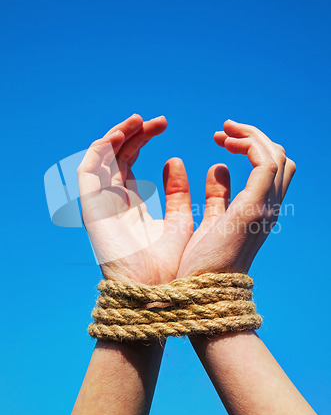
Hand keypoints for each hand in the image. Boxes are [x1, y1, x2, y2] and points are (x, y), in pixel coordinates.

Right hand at [78, 114, 192, 283]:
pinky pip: (89, 172)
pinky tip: (122, 135)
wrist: (162, 294)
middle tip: (158, 119)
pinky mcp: (94, 209)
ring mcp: (102, 204)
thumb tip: (175, 159)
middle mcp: (113, 201)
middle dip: (134, 133)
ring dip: (118, 136)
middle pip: (115, 156)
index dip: (143, 139)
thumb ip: (178, 192)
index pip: (129, 161)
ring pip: (101, 159)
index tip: (164, 123)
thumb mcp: (181, 220)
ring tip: (141, 120)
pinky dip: (101, 150)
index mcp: (131, 204)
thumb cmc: (174, 266)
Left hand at [177, 120, 295, 276]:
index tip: (222, 139)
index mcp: (259, 210)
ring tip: (224, 132)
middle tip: (223, 132)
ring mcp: (265, 206)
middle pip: (279, 158)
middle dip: (252, 138)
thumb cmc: (202, 265)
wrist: (202, 294)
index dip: (250, 147)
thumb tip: (218, 169)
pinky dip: (250, 146)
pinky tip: (225, 144)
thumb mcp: (212, 222)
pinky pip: (265, 163)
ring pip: (276, 156)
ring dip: (251, 137)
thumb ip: (218, 197)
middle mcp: (268, 206)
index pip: (270, 168)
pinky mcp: (254, 207)